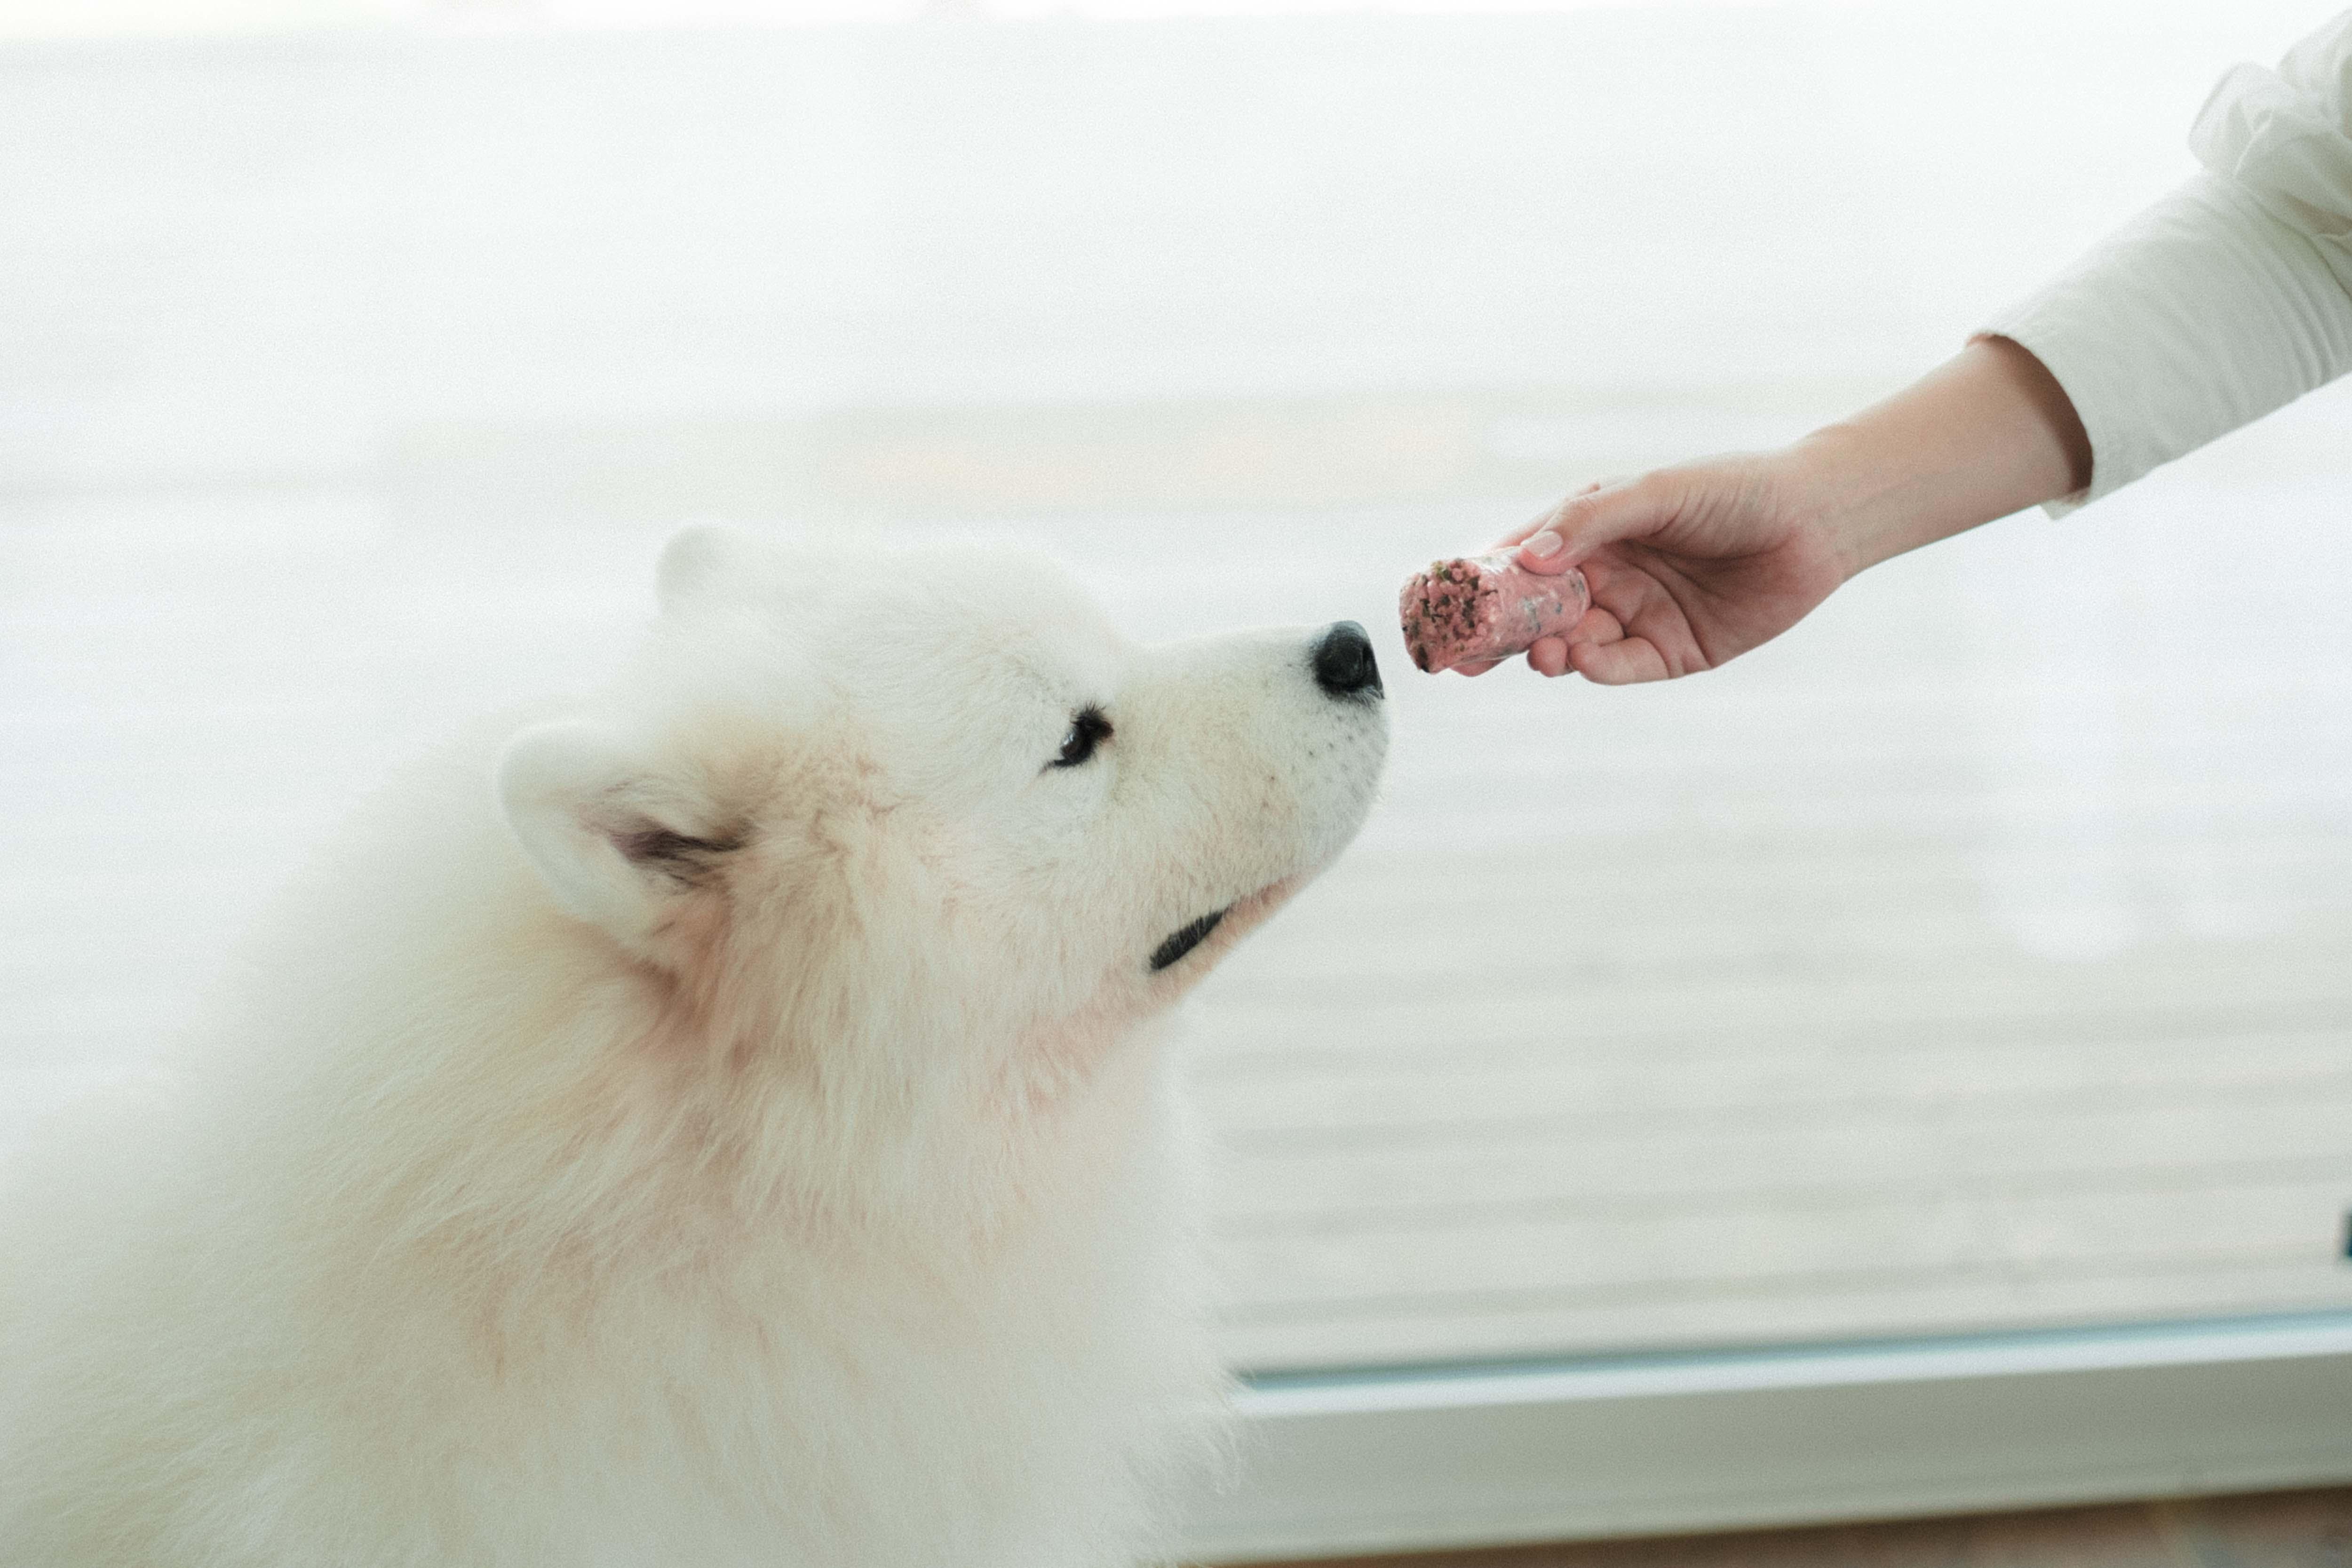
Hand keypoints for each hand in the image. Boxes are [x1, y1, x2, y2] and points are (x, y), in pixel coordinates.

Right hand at [1480, 453, 1846, 683]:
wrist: (1818, 521)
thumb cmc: (1734, 489)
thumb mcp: (1657, 492)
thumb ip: (1591, 520)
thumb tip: (1529, 556)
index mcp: (1590, 533)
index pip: (1521, 560)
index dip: (1482, 583)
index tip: (1446, 605)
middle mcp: (1606, 578)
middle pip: (1537, 613)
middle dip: (1501, 637)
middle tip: (1464, 661)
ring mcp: (1635, 617)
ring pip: (1573, 643)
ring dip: (1550, 652)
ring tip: (1544, 653)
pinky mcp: (1670, 653)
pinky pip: (1621, 666)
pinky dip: (1596, 667)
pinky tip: (1581, 659)